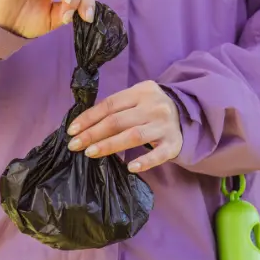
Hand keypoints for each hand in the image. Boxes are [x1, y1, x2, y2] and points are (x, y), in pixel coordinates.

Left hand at [66, 81, 182, 172]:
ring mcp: (165, 126)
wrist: (187, 112)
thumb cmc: (150, 108)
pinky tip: (130, 167)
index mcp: (141, 92)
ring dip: (109, 145)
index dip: (88, 118)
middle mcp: (154, 107)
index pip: (109, 105)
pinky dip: (145, 161)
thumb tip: (82, 125)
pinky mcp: (174, 144)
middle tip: (75, 145)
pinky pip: (159, 154)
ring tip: (90, 153)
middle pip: (118, 121)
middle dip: (93, 134)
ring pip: (134, 136)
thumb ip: (115, 107)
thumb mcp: (135, 98)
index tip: (72, 131)